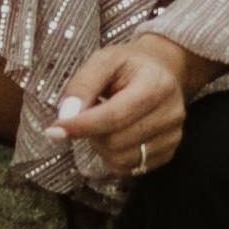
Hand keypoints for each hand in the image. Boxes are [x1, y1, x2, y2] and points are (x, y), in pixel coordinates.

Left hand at [49, 30, 206, 177]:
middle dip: (91, 133)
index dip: (82, 126)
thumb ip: (83, 84)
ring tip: (101, 125)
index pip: (115, 115)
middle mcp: (171, 114)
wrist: (163, 71)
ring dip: (101, 147)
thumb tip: (66, 115)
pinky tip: (115, 136)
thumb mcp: (104, 59)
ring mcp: (173, 136)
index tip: (55, 130)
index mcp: (156, 85)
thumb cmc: (130, 64)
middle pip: (116, 141)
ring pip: (122, 160)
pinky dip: (114, 157)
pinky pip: (131, 169)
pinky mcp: (169, 153)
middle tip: (85, 116)